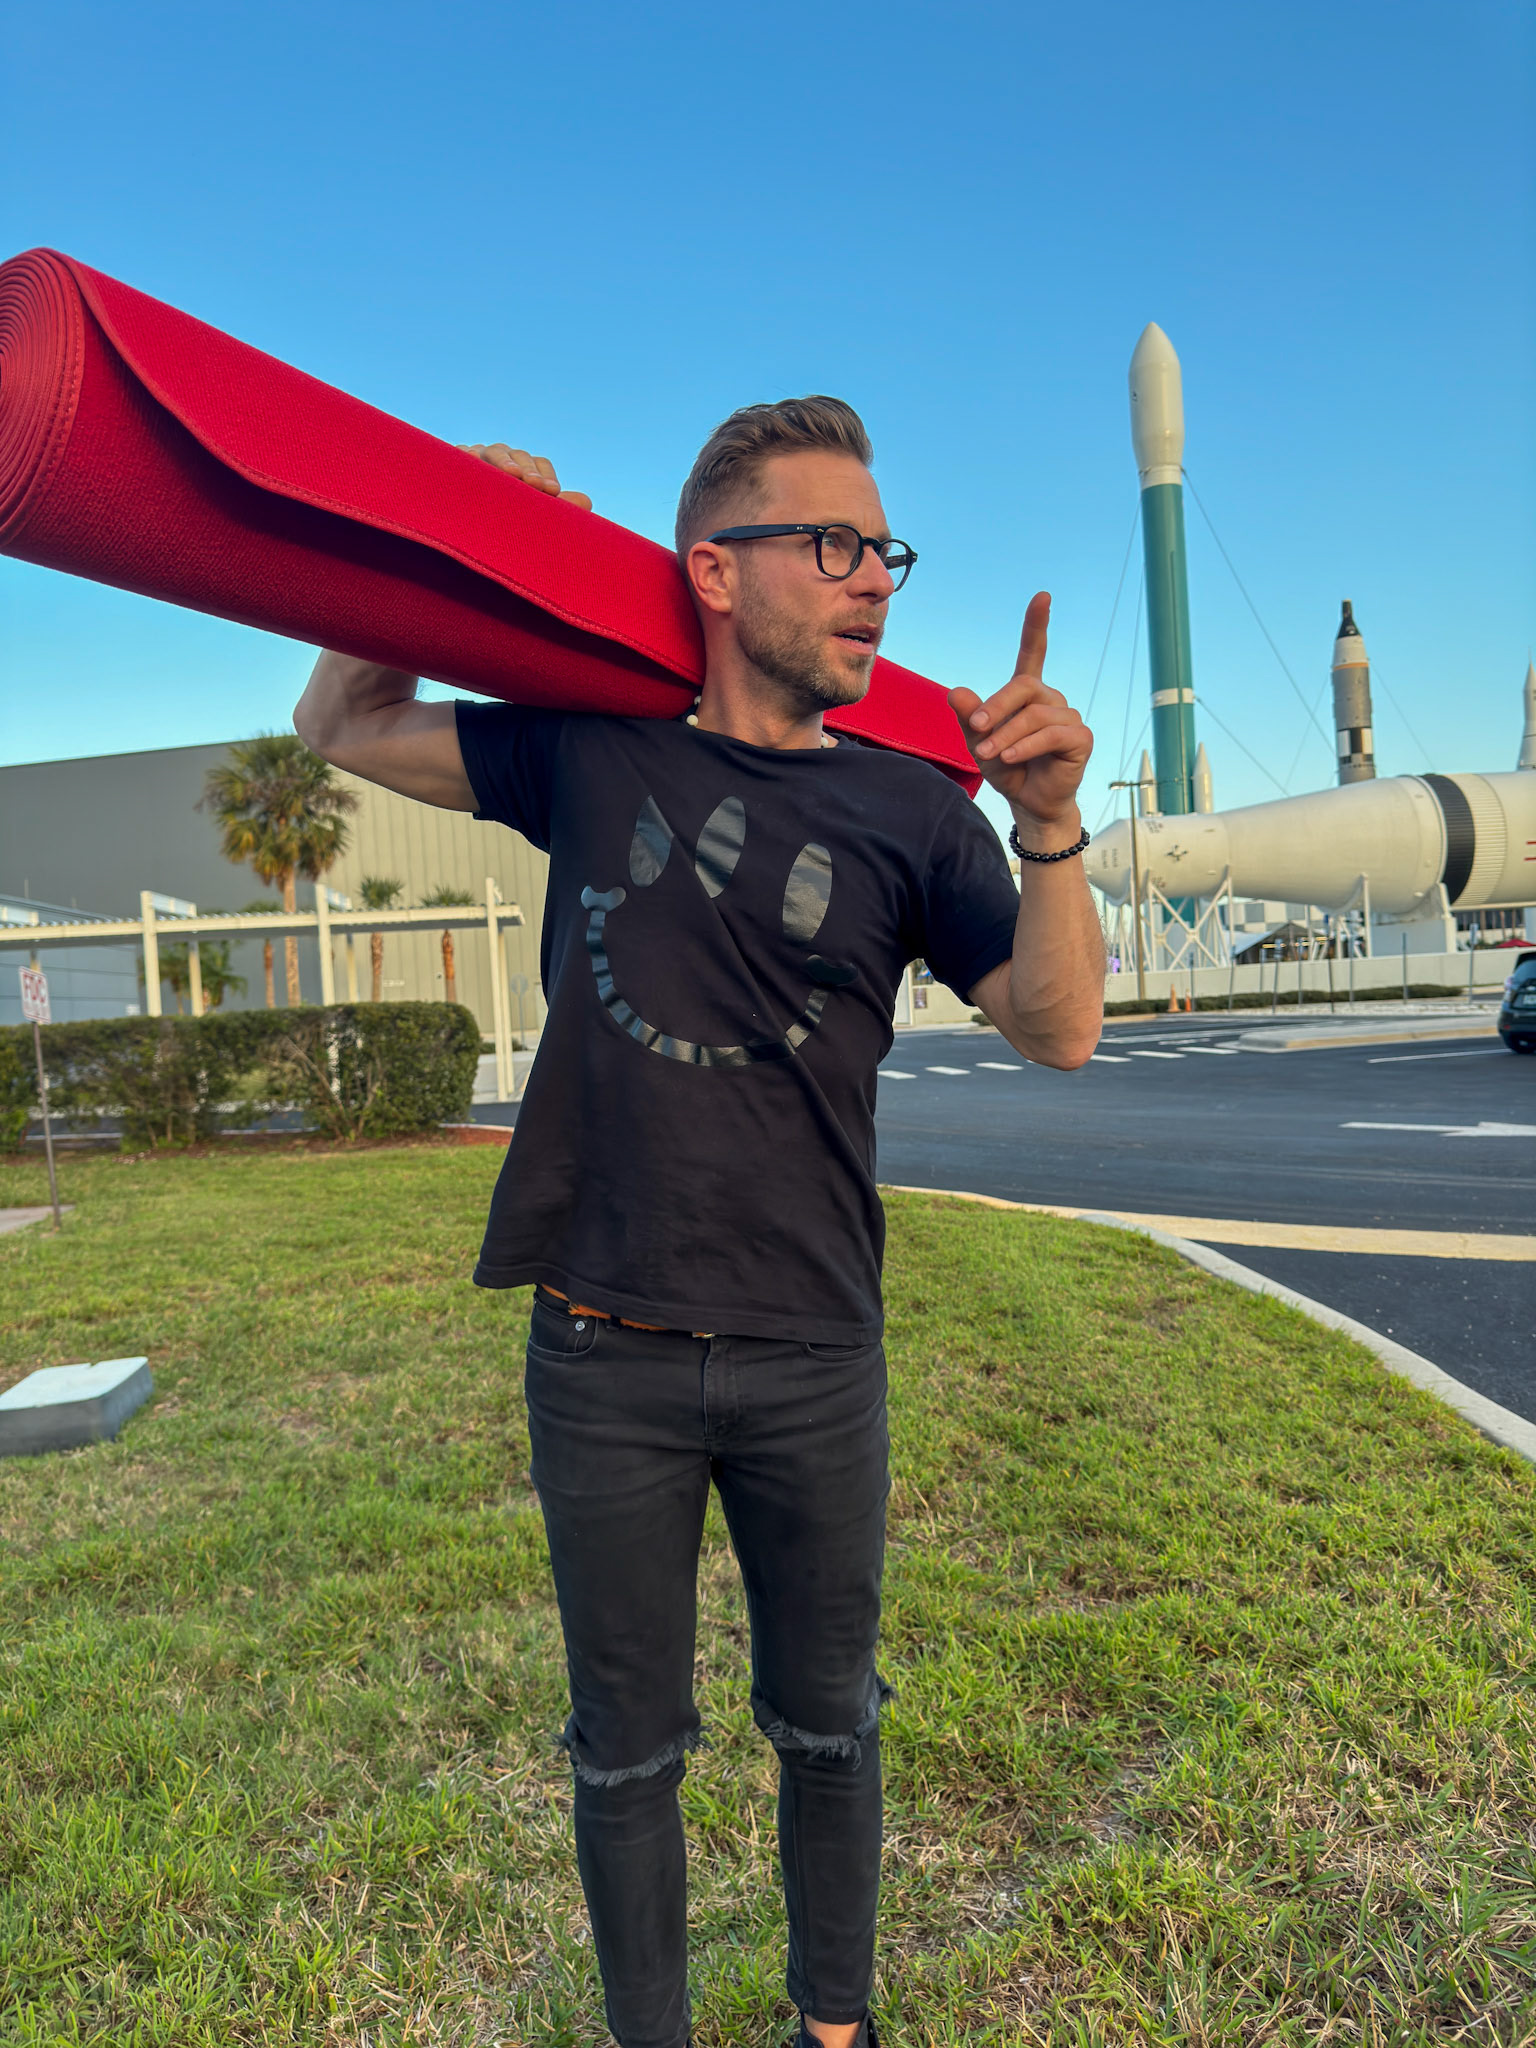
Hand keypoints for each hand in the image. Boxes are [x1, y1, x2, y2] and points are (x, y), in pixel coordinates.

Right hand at [458, 442, 591, 511]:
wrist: (463, 515)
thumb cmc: (504, 514)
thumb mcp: (532, 514)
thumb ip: (557, 508)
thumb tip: (587, 502)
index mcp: (523, 468)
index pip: (539, 464)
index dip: (546, 475)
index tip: (552, 492)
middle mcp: (503, 459)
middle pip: (519, 456)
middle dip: (528, 470)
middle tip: (536, 485)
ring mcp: (479, 457)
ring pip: (494, 452)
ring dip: (504, 462)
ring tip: (512, 475)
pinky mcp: (456, 462)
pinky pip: (462, 455)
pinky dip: (468, 457)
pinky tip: (472, 462)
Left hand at [948, 592, 1092, 835]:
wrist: (1029, 802)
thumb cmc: (1008, 768)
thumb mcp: (980, 742)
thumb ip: (969, 717)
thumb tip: (956, 692)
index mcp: (1028, 694)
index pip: (1034, 652)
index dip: (1036, 625)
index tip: (1042, 597)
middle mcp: (1051, 699)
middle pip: (1024, 686)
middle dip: (996, 706)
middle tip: (975, 728)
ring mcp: (1069, 717)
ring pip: (1034, 715)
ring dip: (1006, 735)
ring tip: (989, 753)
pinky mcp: (1080, 738)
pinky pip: (1050, 735)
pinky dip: (1025, 747)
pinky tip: (1008, 758)